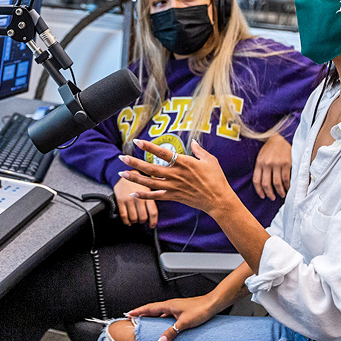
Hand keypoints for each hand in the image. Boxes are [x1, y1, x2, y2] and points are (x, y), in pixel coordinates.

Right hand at [114, 175, 158, 227]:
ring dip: (135, 221)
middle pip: (143, 217)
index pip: (153, 212)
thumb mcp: (148, 189)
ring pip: (133, 218)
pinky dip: (126, 221)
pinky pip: (124, 216)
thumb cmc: (138, 184)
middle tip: (142, 219)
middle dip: (143, 221)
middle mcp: (138, 198)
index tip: (152, 225)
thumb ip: (151, 200)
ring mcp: (128, 200)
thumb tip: (154, 215)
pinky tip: (128, 222)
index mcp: (147, 194)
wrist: (125, 175)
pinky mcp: (120, 201)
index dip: (153, 221)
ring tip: (135, 219)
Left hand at [117, 139, 237, 215]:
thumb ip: (199, 150)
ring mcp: (173, 186)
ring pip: (149, 182)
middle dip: (134, 163)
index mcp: (183, 162)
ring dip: (135, 178)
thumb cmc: (216, 179)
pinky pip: (156, 196)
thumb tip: (193, 143)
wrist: (218, 200)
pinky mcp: (173, 197)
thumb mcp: (210, 160)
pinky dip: (144, 196)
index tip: (137, 142)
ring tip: (122, 174)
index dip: (149, 147)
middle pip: (151, 168)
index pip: (162, 153)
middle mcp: (175, 174)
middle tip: (122, 158)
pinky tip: (133, 193)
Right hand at [128, 294, 222, 340]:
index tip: (129, 313)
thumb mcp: (184, 323)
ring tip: (146, 322)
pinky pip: (167, 315)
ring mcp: (176, 307)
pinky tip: (164, 326)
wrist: (212, 304)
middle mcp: (171, 305)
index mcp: (168, 305)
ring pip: (160, 312)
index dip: (138, 311)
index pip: (149, 307)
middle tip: (134, 318)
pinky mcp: (181, 311)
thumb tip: (161, 340)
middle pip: (152, 309)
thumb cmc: (200, 309)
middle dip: (142, 313)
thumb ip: (171, 332)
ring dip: (152, 317)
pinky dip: (162, 320)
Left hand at [252, 134, 291, 200]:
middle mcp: (267, 164)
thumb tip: (262, 181)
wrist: (281, 136)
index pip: (256, 180)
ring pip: (277, 183)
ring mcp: (277, 164)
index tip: (262, 196)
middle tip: (272, 198)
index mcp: (259, 163)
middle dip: (269, 193)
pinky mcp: (287, 163)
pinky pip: (286, 178)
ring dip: (279, 191)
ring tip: (281, 195)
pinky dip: (287, 185)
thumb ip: (261, 167)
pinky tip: (288, 188)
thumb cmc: (270, 147)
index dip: (259, 191)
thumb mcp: (261, 155)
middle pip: (266, 184)